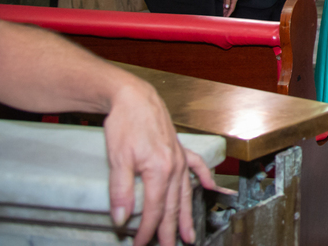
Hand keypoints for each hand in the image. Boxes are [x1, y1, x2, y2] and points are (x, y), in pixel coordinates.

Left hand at [105, 80, 230, 245]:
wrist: (133, 97)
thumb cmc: (125, 123)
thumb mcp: (117, 159)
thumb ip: (121, 191)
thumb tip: (122, 218)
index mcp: (159, 169)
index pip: (155, 209)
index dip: (147, 230)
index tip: (139, 244)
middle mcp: (174, 165)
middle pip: (174, 205)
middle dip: (171, 230)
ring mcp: (179, 157)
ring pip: (186, 191)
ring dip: (188, 214)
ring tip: (190, 233)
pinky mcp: (178, 148)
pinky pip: (196, 166)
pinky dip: (204, 177)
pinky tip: (209, 187)